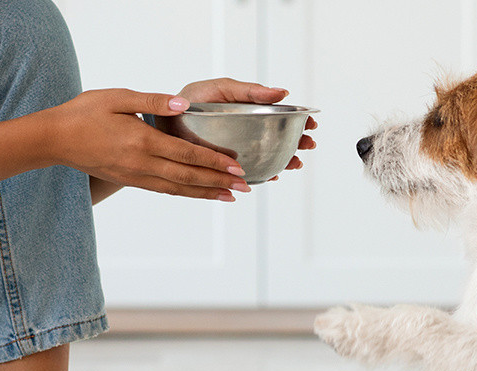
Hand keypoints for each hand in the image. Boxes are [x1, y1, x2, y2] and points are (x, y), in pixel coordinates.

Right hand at [35, 88, 248, 200]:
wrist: (54, 139)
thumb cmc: (85, 112)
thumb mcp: (118, 97)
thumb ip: (153, 102)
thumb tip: (185, 105)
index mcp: (141, 140)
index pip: (186, 154)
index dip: (214, 161)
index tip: (237, 165)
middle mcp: (141, 163)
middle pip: (187, 177)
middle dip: (218, 182)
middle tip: (245, 186)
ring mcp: (135, 176)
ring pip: (177, 189)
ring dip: (206, 193)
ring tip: (230, 196)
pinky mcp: (129, 181)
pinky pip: (163, 190)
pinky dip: (185, 194)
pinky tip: (199, 194)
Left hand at [177, 78, 317, 181]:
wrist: (164, 120)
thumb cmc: (192, 99)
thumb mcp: (222, 89)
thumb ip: (250, 91)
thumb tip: (282, 92)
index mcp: (249, 110)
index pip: (280, 115)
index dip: (298, 120)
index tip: (311, 123)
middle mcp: (247, 131)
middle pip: (280, 138)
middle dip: (297, 142)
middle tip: (308, 145)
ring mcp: (239, 149)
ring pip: (269, 156)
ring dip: (285, 160)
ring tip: (294, 163)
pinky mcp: (227, 165)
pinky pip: (250, 172)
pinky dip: (263, 174)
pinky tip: (271, 175)